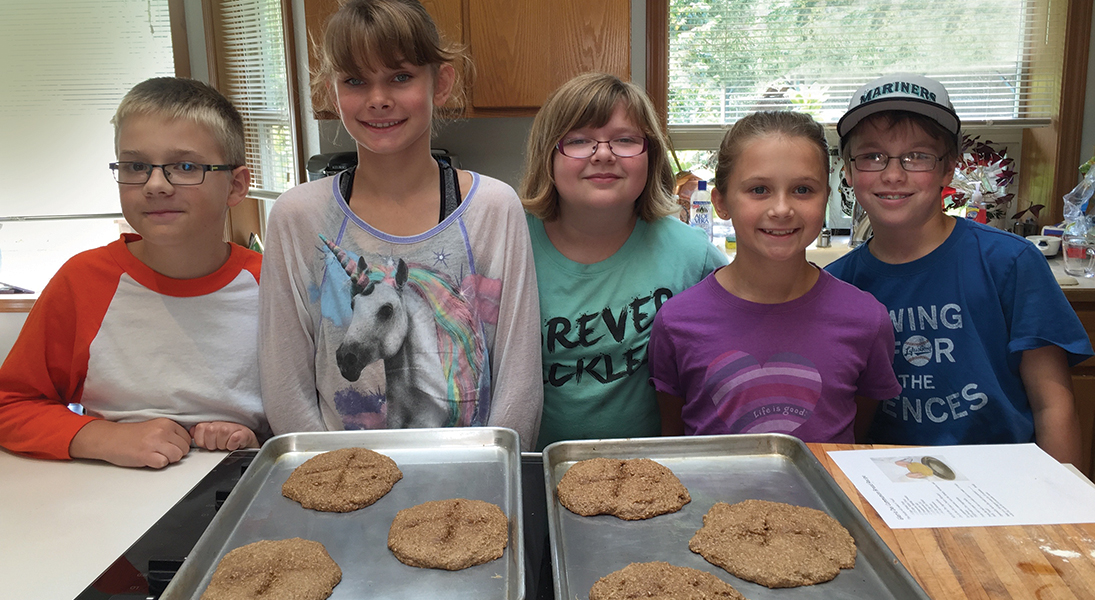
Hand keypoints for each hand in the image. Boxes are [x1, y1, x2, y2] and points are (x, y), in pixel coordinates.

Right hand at [69, 418, 190, 468]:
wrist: (110, 439)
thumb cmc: (132, 435)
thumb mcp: (155, 427)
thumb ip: (171, 433)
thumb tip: (187, 444)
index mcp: (166, 423)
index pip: (187, 438)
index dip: (180, 446)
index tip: (169, 446)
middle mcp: (162, 431)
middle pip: (184, 449)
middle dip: (175, 454)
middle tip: (160, 452)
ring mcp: (155, 442)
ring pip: (176, 457)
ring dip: (167, 460)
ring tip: (154, 455)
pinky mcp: (146, 455)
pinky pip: (163, 464)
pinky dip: (156, 464)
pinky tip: (147, 459)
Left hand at [189, 421, 258, 450]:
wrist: (248, 443)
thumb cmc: (229, 441)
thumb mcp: (213, 438)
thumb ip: (201, 434)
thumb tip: (191, 431)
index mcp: (212, 425)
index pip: (200, 428)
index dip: (202, 441)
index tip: (208, 445)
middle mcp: (222, 424)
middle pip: (210, 430)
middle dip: (213, 443)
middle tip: (219, 446)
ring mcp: (234, 427)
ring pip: (222, 432)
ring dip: (223, 444)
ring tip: (227, 446)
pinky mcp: (244, 434)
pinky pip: (234, 438)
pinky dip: (233, 444)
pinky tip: (234, 445)